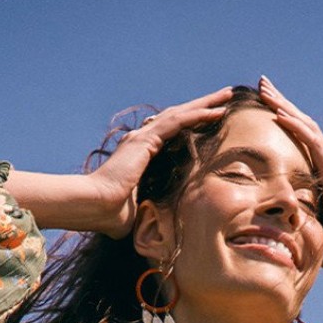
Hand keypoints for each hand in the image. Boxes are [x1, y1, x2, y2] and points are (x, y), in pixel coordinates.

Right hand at [87, 87, 233, 238]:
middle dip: (202, 106)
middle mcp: (141, 140)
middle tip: (224, 98)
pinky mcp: (146, 140)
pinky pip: (178, 122)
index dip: (191, 125)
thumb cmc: (112, 216)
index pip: (171, 134)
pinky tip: (216, 111)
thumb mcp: (140, 210)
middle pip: (178, 117)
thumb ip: (151, 210)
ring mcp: (143, 138)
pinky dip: (197, 115)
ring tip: (226, 96)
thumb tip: (160, 226)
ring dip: (205, 104)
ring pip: (181, 114)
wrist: (96, 207)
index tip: (209, 120)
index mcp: (140, 154)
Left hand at [257, 76, 322, 275]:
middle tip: (262, 83)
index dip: (282, 116)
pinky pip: (313, 145)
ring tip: (267, 92)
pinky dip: (297, 128)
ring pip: (307, 128)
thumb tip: (267, 209)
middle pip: (302, 124)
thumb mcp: (302, 221)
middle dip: (281, 102)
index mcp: (319, 172)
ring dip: (286, 107)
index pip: (299, 136)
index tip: (263, 102)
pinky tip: (281, 116)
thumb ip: (290, 208)